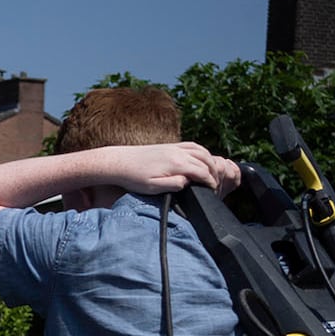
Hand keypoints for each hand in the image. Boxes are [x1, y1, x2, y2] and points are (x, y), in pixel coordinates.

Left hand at [108, 143, 235, 195]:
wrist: (119, 162)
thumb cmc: (134, 178)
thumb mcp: (153, 187)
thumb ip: (173, 185)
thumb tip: (189, 182)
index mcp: (176, 164)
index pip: (202, 172)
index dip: (210, 182)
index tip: (213, 190)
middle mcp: (178, 152)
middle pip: (205, 160)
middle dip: (214, 172)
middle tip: (215, 183)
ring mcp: (174, 147)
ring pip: (200, 150)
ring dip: (210, 160)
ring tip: (213, 172)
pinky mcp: (169, 145)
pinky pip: (191, 145)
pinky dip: (201, 151)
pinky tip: (202, 157)